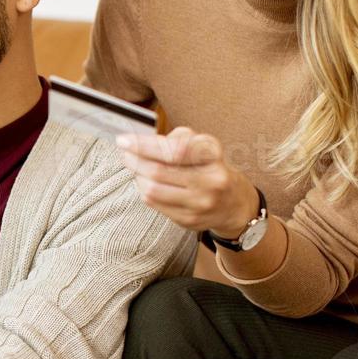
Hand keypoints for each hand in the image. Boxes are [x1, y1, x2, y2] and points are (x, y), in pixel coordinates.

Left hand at [116, 126, 260, 235]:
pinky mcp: (189, 220)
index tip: (124, 140)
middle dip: (135, 161)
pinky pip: (155, 204)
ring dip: (137, 176)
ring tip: (134, 167)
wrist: (233, 203)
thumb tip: (143, 141)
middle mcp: (210, 181)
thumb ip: (177, 138)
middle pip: (158, 171)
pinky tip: (145, 182)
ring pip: (152, 190)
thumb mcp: (202, 145)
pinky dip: (144, 191)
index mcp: (213, 156)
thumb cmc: (209, 167)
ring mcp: (200, 204)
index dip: (145, 145)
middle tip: (124, 153)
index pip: (174, 150)